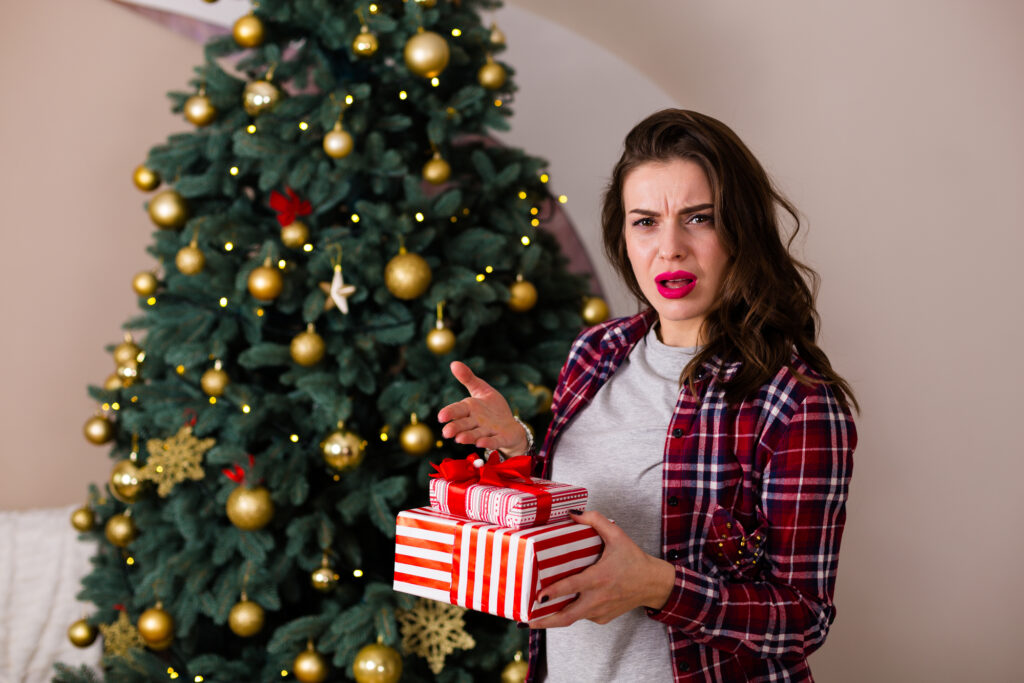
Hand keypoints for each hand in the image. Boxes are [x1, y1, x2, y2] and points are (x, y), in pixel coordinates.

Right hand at [437, 361, 529, 455]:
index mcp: (469, 409)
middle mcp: (476, 422)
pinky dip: (488, 443)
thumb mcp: (481, 389)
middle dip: (455, 428)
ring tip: (459, 439)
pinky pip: (494, 441)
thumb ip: (468, 378)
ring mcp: (487, 432)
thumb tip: (453, 363)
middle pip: (464, 425)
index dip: (449, 413)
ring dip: (468, 437)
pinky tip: (481, 443)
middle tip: (446, 432)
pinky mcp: (500, 439)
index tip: (441, 417)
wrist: (509, 426)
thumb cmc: (491, 408)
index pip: (457, 410)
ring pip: (476, 434)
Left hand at [527, 511, 675, 627]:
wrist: (653, 583)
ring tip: (535, 616)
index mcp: (599, 578)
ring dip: (554, 618)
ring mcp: (600, 611)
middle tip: (527, 619)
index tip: (538, 596)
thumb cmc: (633, 559)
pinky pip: (584, 616)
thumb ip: (596, 520)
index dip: (553, 592)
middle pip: (568, 616)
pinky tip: (562, 606)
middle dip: (546, 620)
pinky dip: (573, 612)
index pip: (571, 586)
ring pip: (573, 618)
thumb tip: (572, 512)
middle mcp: (598, 598)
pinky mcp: (603, 618)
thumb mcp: (617, 535)